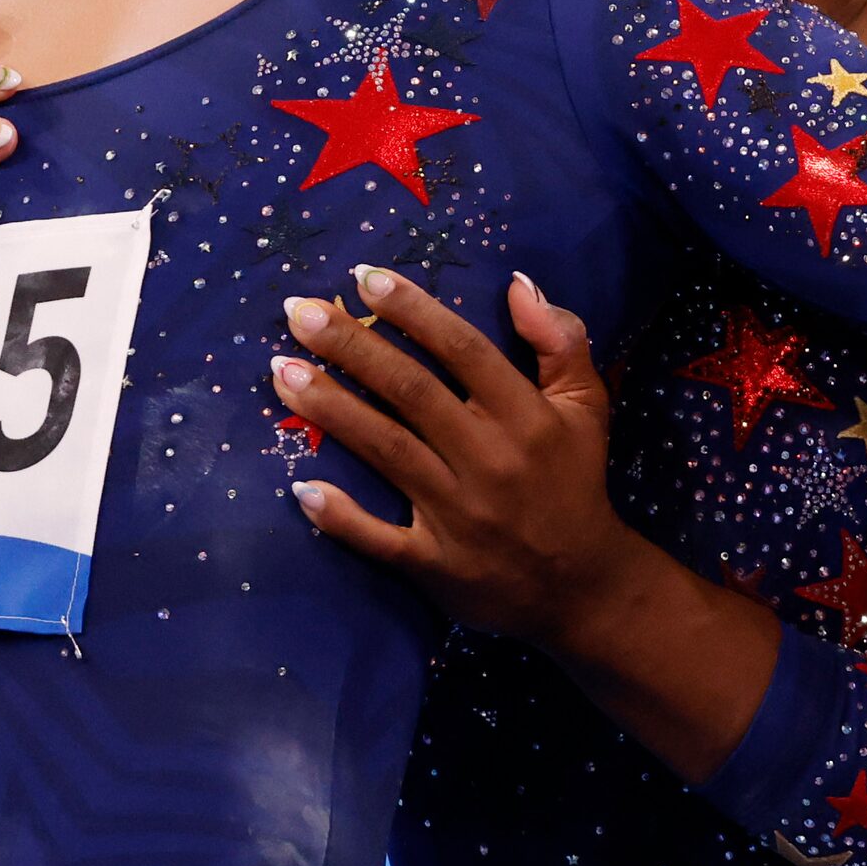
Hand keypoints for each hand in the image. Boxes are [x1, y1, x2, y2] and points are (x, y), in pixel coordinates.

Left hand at [272, 267, 644, 647]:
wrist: (582, 587)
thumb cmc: (574, 481)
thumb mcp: (586, 406)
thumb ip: (560, 339)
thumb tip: (517, 283)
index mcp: (525, 415)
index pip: (462, 349)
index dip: (413, 310)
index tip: (364, 278)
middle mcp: (488, 458)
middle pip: (410, 391)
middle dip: (350, 347)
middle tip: (298, 313)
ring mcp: (458, 515)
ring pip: (386, 450)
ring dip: (330, 408)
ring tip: (280, 372)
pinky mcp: (436, 565)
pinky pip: (379, 539)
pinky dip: (341, 517)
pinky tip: (300, 488)